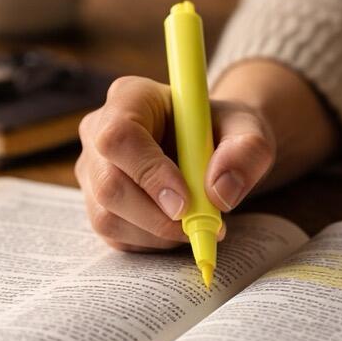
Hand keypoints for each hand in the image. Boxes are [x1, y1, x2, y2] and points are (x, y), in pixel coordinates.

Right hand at [74, 76, 273, 250]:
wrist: (211, 147)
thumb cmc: (223, 131)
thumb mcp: (249, 130)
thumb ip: (246, 151)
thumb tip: (220, 192)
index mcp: (130, 97)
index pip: (120, 136)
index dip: (149, 173)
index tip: (186, 201)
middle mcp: (99, 131)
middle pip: (108, 184)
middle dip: (156, 215)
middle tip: (202, 222)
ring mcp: (93, 170)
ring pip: (107, 217)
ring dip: (157, 233)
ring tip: (196, 221)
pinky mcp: (97, 203)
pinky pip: (115, 236)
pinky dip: (151, 242)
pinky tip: (177, 227)